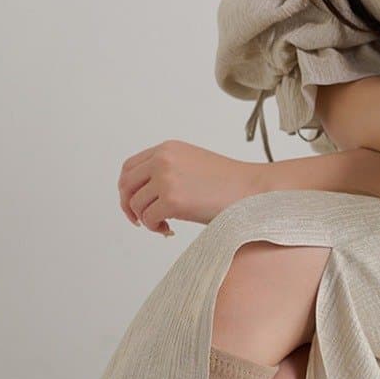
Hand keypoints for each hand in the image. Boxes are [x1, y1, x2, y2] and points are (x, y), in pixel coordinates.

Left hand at [119, 140, 261, 233]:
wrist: (254, 190)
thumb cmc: (230, 183)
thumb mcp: (193, 164)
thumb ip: (168, 170)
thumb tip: (145, 194)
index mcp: (167, 148)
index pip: (130, 167)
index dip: (126, 188)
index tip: (133, 202)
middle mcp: (163, 160)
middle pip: (126, 185)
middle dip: (128, 206)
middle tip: (139, 220)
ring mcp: (166, 179)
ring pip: (136, 204)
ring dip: (146, 220)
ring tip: (165, 225)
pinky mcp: (173, 200)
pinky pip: (149, 219)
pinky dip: (155, 228)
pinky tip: (170, 230)